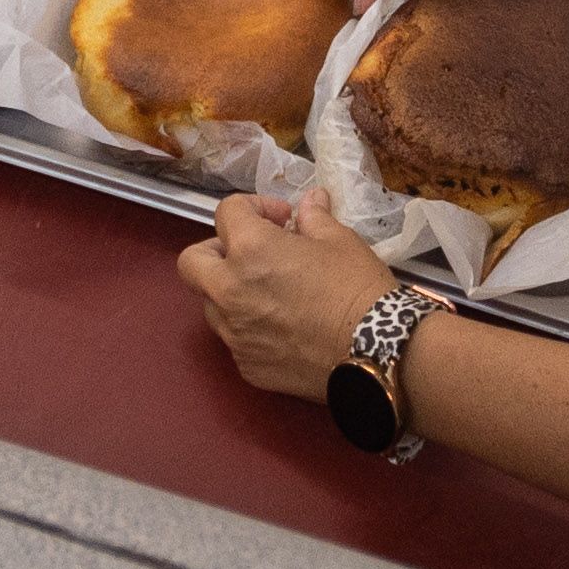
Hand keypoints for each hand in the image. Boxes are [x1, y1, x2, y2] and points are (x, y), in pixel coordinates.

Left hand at [177, 188, 396, 401]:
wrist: (377, 354)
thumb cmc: (358, 288)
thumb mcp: (340, 241)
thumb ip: (314, 218)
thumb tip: (311, 201)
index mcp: (250, 251)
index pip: (227, 213)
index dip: (255, 207)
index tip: (283, 219)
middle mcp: (230, 292)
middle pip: (191, 263)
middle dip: (215, 250)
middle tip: (251, 252)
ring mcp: (235, 334)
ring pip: (211, 304)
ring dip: (230, 290)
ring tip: (270, 292)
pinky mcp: (247, 366)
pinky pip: (236, 338)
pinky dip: (250, 327)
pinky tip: (286, 328)